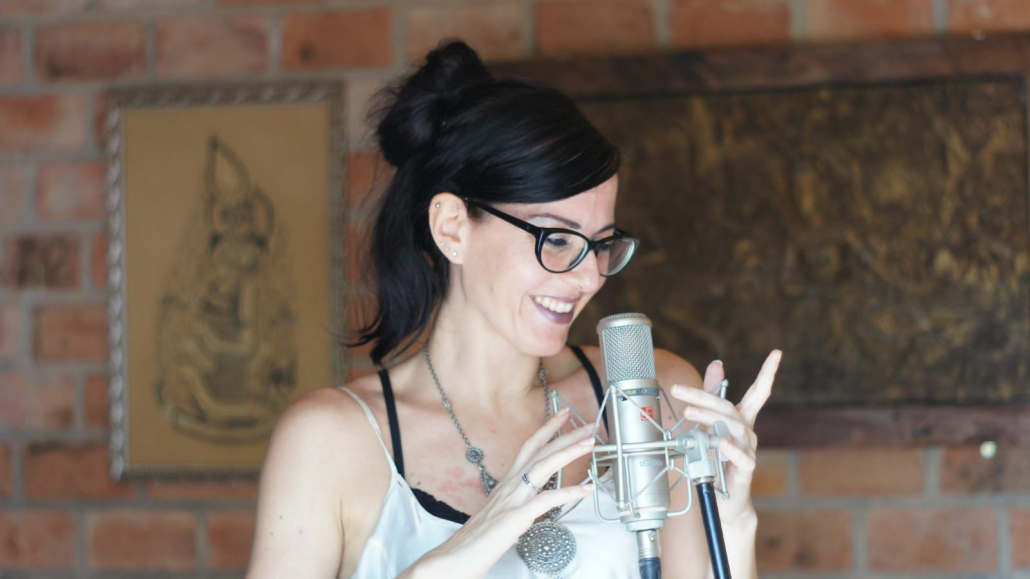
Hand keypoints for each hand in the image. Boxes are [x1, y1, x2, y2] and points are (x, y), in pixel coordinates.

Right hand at [413, 411, 595, 578]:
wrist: (457, 555)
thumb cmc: (478, 538)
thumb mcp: (501, 511)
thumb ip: (518, 501)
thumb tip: (536, 499)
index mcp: (507, 483)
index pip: (528, 447)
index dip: (546, 430)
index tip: (562, 416)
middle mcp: (510, 485)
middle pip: (540, 450)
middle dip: (565, 435)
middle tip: (587, 425)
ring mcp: (513, 499)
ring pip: (544, 465)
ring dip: (569, 451)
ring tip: (589, 443)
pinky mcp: (517, 517)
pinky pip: (548, 500)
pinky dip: (570, 492)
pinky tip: (586, 489)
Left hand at [670, 350, 780, 523]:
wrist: (727, 501)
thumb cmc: (719, 461)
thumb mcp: (711, 425)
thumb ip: (713, 396)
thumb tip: (716, 364)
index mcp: (742, 420)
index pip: (759, 392)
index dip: (768, 372)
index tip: (777, 353)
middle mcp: (748, 433)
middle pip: (729, 408)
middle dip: (703, 396)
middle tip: (678, 390)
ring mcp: (748, 450)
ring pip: (732, 428)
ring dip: (707, 419)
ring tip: (688, 414)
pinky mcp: (745, 470)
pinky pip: (740, 457)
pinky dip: (729, 448)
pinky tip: (719, 441)